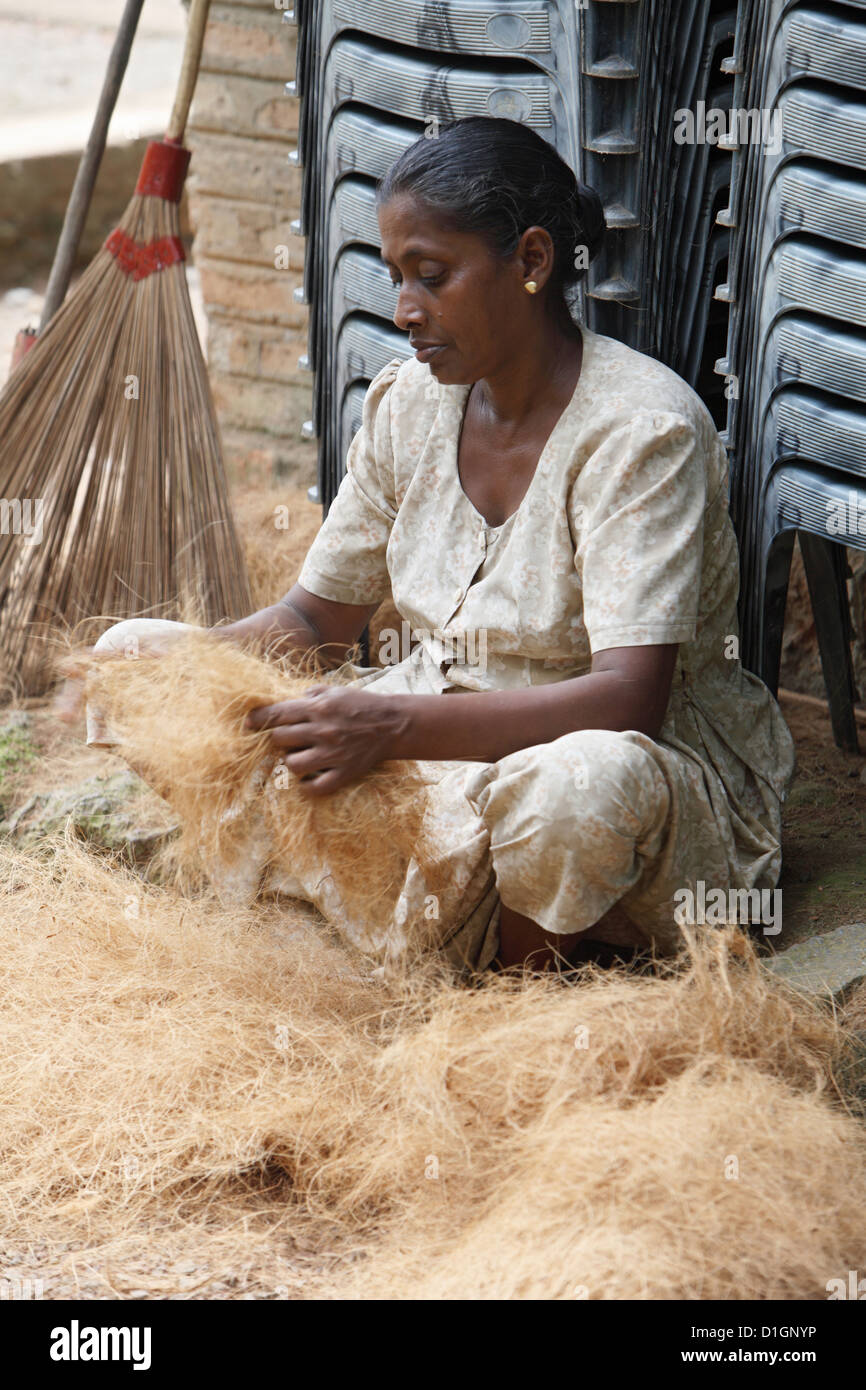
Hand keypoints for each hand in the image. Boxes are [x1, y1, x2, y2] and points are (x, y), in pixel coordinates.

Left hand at [245, 686, 407, 795]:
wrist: (393, 724)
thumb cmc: (362, 704)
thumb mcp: (335, 691)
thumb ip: (310, 695)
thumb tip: (289, 702)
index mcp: (319, 708)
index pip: (277, 714)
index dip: (258, 719)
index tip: (249, 724)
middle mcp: (323, 731)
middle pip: (280, 739)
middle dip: (279, 738)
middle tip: (287, 739)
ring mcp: (333, 754)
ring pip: (292, 764)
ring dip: (291, 760)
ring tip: (300, 756)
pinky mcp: (344, 772)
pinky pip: (315, 787)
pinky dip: (306, 786)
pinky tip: (308, 779)